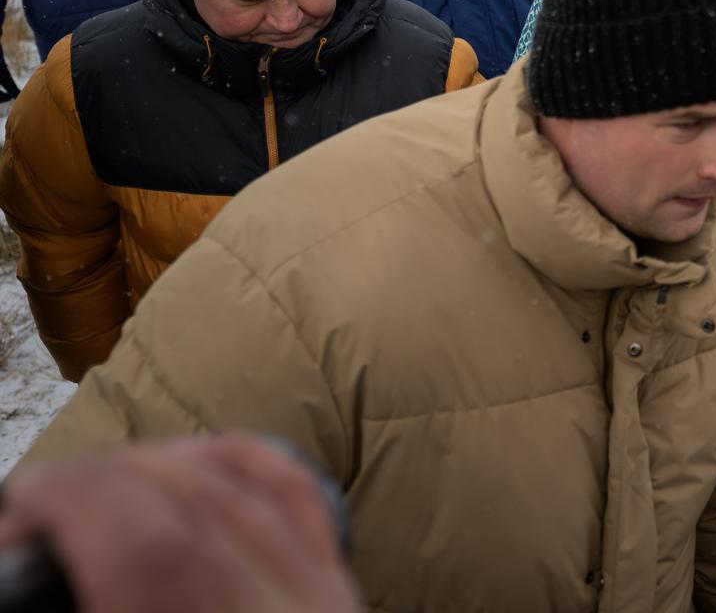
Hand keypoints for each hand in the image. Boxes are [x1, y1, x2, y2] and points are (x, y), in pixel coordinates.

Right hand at [0, 435, 362, 612]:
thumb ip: (77, 602)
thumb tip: (25, 537)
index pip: (152, 548)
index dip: (76, 501)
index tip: (29, 495)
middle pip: (199, 508)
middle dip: (110, 479)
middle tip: (52, 495)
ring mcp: (327, 606)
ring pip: (252, 495)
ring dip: (169, 467)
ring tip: (108, 480)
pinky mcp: (344, 597)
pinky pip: (300, 502)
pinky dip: (245, 464)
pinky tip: (199, 457)